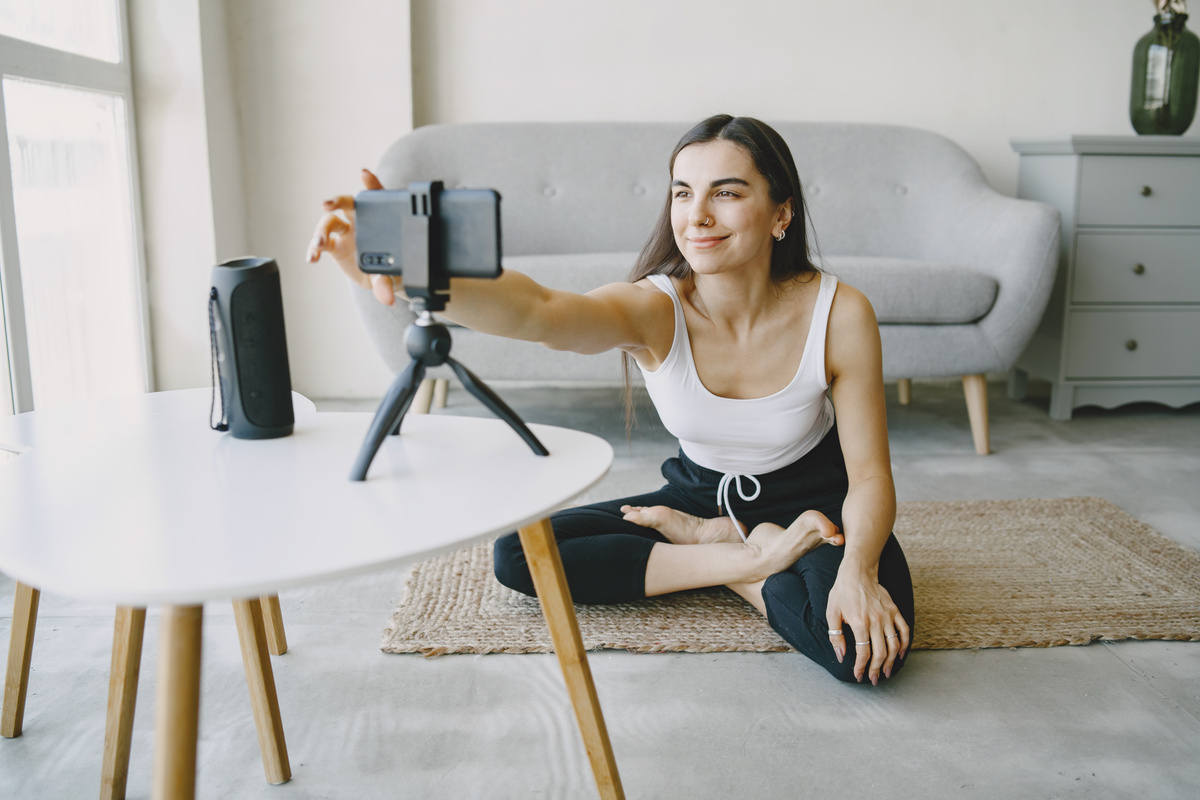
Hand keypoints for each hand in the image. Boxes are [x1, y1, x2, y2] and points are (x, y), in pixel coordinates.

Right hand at [305, 169, 399, 305]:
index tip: (364, 175)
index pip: (377, 198)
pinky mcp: (334, 245)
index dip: (371, 185)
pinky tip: (311, 258)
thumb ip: (387, 285)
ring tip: (318, 246)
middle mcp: (361, 221)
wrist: (384, 282)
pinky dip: (314, 248)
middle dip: (336, 200)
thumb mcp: (393, 277)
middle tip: (327, 204)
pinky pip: (320, 242)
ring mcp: (346, 231)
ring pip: (329, 222)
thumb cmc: (394, 271)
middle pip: (347, 203)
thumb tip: (387, 299)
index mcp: (381, 221)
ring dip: (321, 232)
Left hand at [826, 568, 909, 684]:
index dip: (861, 667)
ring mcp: (887, 616)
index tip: (859, 675)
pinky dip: (904, 644)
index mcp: (859, 622)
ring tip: (886, 672)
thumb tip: (841, 656)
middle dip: (876, 669)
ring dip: (891, 661)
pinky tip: (900, 655)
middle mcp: (876, 621)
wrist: (858, 572)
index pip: (863, 652)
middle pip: (880, 652)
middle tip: (873, 679)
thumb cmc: (842, 592)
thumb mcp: (832, 613)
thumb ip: (836, 636)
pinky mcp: (895, 611)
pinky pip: (904, 631)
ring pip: (894, 645)